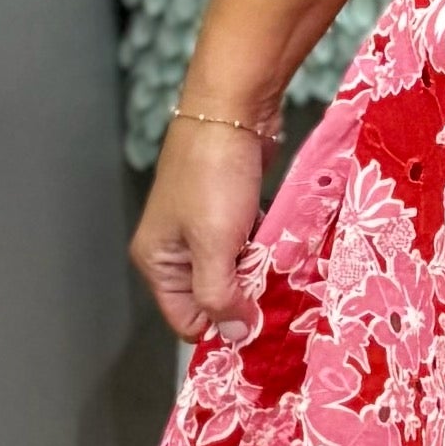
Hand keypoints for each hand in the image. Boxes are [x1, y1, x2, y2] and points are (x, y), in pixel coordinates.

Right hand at [130, 115, 269, 341]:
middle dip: (245, 300)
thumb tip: (235, 336)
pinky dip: (267, 250)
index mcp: (158, 261)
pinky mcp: (230, 211)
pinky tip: (286, 247)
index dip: (222, 327)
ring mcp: (203, 229)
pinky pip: (250, 246)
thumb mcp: (214, 244)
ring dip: (260, 274)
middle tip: (278, 297)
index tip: (260, 326)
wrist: (233, 109)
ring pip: (236, 272)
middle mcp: (176, 250)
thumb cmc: (214, 176)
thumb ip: (221, 295)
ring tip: (285, 270)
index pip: (187, 320)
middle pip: (213, 298)